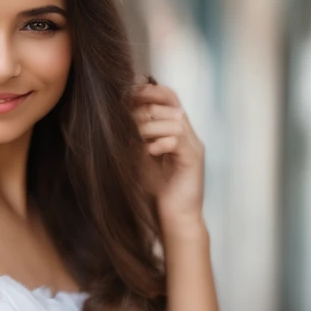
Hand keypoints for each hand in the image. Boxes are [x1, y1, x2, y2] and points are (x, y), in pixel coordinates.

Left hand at [132, 76, 205, 238]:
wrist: (176, 219)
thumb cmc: (157, 191)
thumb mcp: (141, 158)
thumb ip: (135, 138)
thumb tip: (115, 119)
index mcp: (177, 131)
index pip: (168, 97)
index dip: (149, 90)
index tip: (126, 95)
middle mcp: (189, 134)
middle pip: (170, 104)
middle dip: (145, 109)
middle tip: (126, 120)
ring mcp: (194, 146)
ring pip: (174, 120)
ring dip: (149, 127)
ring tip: (136, 140)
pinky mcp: (194, 160)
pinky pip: (178, 140)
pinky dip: (160, 143)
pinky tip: (149, 152)